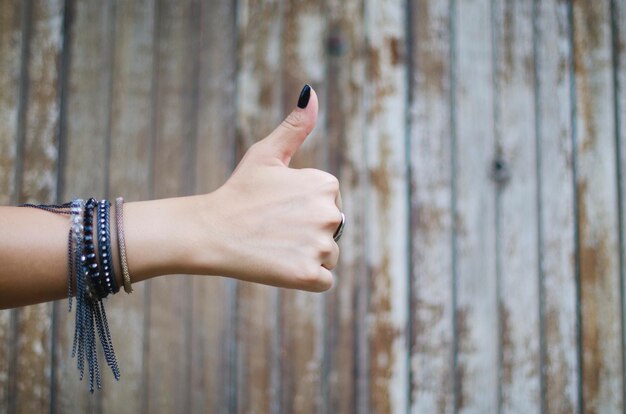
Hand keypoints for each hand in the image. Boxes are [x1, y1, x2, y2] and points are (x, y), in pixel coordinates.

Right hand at [196, 85, 341, 291]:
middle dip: (307, 230)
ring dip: (306, 254)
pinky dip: (304, 277)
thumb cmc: (238, 191)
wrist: (210, 232)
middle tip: (274, 228)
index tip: (277, 206)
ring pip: (328, 255)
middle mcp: (330, 214)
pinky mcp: (309, 276)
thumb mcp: (266, 154)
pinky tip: (280, 265)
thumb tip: (311, 91)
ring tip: (275, 246)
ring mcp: (320, 246)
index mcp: (324, 184)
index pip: (329, 200)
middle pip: (331, 229)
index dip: (302, 205)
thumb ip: (295, 126)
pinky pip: (323, 279)